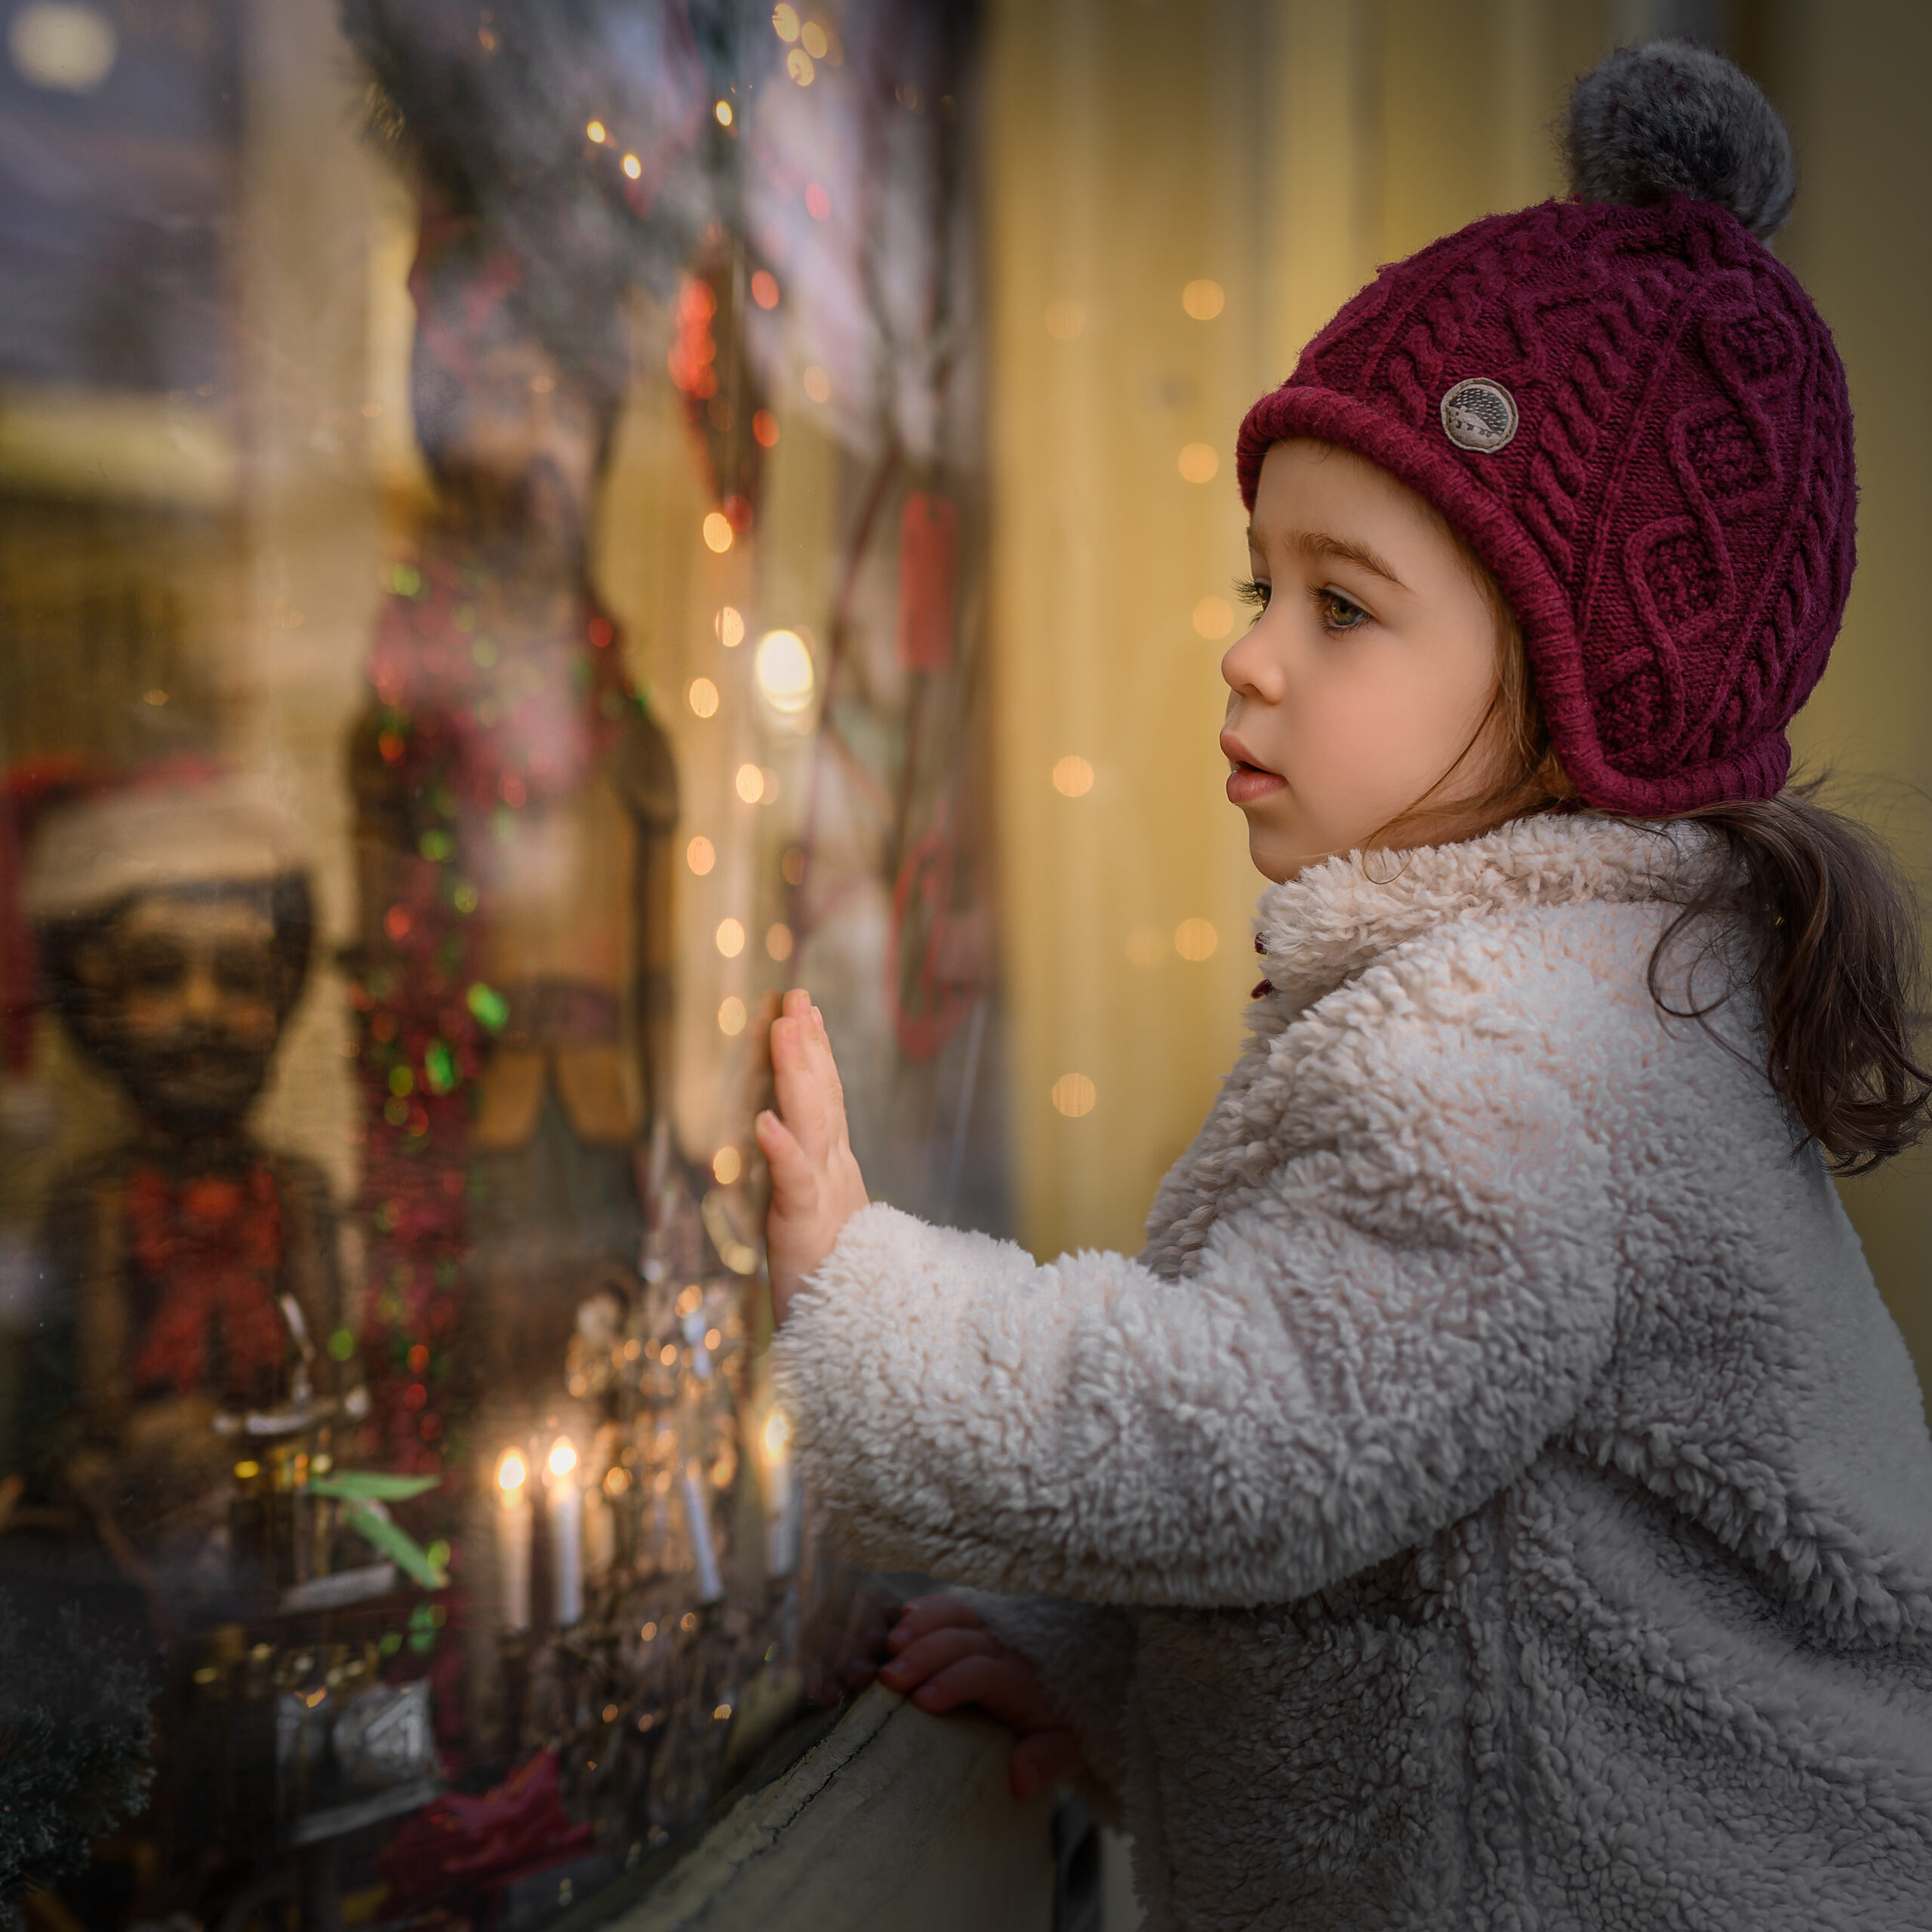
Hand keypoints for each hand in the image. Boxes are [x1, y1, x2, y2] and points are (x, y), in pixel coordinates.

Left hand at [755, 988, 868, 1323]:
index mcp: (832, 1170)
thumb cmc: (834, 1284)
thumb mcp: (822, 1221)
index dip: (816, 1053)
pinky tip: (765, 1122)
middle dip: (807, 1044)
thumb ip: (813, 1184)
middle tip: (796, 996)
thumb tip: (799, 1150)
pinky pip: (794, 1185)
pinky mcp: (805, 1229)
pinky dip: (782, 1151)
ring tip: (786, 1030)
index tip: (804, 1009)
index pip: (825, 1100)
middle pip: (820, 1098)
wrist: (856, 1338)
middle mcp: (830, 1173)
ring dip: (798, 1074)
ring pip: (810, 1124)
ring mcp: (821, 1197)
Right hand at [878, 1595, 1084, 1800]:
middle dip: (923, 1656)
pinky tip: (902, 1616)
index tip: (923, 1699)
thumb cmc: (1062, 1719)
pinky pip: (951, 1604)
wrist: (1083, 1676)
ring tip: (891, 1645)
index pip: (984, 1674)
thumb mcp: (1066, 1747)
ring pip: (953, 1614)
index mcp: (1020, 1680)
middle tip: (890, 1677)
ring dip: (919, 1626)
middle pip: (960, 1641)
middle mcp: (1004, 1645)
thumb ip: (1047, 1760)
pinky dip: (925, 1608)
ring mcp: (989, 1626)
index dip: (954, 1682)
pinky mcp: (977, 1617)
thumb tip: (1019, 1780)